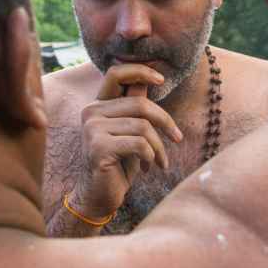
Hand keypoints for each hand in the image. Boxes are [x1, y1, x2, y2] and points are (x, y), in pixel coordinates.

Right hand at [66, 64, 182, 221]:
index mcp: (98, 105)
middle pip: (140, 103)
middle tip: (177, 138)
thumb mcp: (129, 131)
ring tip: (160, 161)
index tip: (162, 79)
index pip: (116, 73)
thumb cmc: (118, 163)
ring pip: (143, 126)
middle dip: (165, 121)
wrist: (99, 197)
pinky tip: (148, 167)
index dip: (141, 71)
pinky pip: (139, 144)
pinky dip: (151, 156)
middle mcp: (91, 112)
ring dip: (159, 146)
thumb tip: (149, 80)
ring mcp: (93, 129)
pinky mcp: (99, 147)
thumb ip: (134, 107)